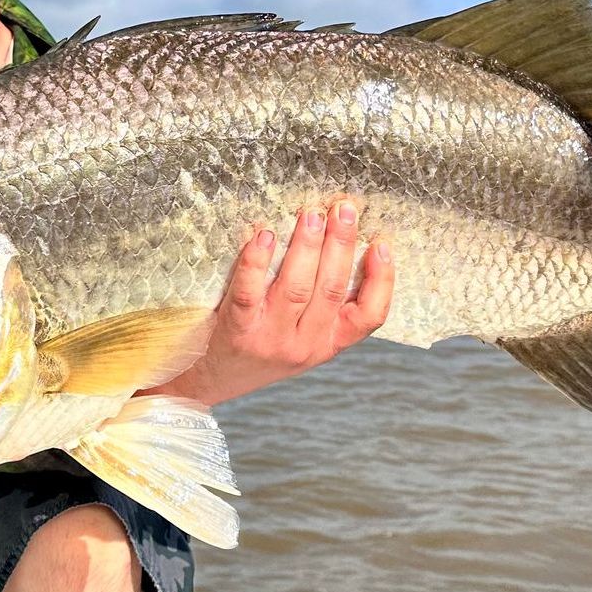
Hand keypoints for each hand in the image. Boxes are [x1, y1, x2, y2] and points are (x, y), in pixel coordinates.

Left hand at [160, 197, 393, 405]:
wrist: (209, 383)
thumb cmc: (258, 350)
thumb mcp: (301, 338)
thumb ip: (321, 306)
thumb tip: (340, 244)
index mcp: (327, 343)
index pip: (369, 317)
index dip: (382, 280)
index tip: (382, 244)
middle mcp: (304, 344)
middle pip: (332, 289)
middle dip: (341, 244)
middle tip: (344, 209)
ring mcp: (271, 339)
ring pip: (297, 287)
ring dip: (306, 246)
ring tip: (311, 214)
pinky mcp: (237, 331)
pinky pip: (249, 292)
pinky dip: (257, 262)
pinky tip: (264, 236)